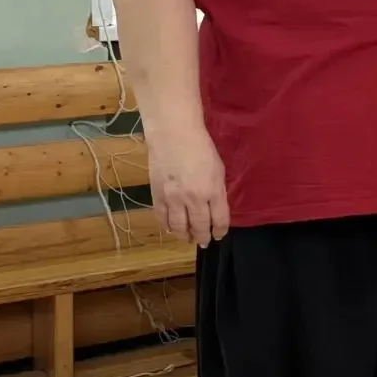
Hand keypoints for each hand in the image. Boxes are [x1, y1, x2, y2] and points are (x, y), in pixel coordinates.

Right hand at [148, 127, 229, 247]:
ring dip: (184, 236)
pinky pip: (162, 218)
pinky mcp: (157, 195)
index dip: (220, 231)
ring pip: (179, 227)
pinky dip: (167, 227)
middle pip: (199, 227)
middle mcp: (194, 199)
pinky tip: (172, 229)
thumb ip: (217, 191)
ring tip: (188, 239)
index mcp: (213, 191)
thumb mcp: (219, 170)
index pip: (219, 220)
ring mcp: (173, 198)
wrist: (173, 135)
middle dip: (202, 237)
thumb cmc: (201, 147)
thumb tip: (215, 208)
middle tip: (203, 242)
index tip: (219, 235)